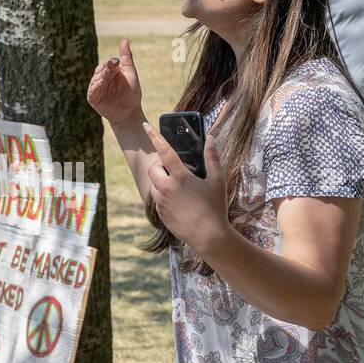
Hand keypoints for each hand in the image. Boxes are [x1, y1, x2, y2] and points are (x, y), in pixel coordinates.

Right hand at [87, 38, 143, 126]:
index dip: (111, 62)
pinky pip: (92, 90)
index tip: (115, 63)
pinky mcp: (93, 97)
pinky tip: (99, 85)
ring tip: (105, 79)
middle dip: (105, 69)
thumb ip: (127, 58)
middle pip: (100, 69)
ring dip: (100, 77)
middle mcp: (103, 78)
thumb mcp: (131, 74)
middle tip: (110, 70)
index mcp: (112, 71)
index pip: (108, 63)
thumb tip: (124, 40)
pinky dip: (95, 87)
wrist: (130, 112)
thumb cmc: (132, 94)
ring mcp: (97, 88)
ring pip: (95, 78)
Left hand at [144, 123, 229, 252]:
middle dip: (159, 164)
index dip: (154, 136)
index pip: (164, 151)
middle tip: (174, 168)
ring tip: (178, 185)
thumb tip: (210, 139)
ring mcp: (161, 202)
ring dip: (161, 180)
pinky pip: (157, 198)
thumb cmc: (215, 207)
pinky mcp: (160, 214)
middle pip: (153, 168)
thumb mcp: (217, 180)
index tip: (146, 126)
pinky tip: (179, 200)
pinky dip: (163, 194)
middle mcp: (167, 188)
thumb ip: (212, 157)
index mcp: (180, 177)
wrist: (208, 236)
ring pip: (153, 184)